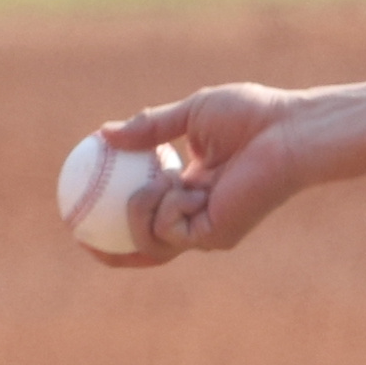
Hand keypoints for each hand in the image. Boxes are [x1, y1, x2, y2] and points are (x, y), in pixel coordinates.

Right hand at [85, 85, 311, 265]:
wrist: (286, 130)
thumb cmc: (252, 115)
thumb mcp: (191, 113)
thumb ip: (150, 127)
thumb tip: (104, 134)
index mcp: (193, 186)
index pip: (150, 212)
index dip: (114, 217)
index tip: (79, 208)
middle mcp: (199, 213)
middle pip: (145, 247)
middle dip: (109, 250)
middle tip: (78, 234)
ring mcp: (206, 228)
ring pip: (151, 241)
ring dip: (139, 212)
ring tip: (159, 182)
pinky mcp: (215, 235)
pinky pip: (168, 231)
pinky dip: (164, 207)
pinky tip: (181, 186)